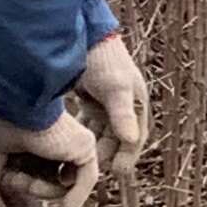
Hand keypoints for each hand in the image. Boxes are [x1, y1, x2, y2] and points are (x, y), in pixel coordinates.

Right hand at [0, 105, 101, 206]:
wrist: (21, 107)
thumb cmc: (8, 119)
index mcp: (44, 142)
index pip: (38, 174)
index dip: (23, 182)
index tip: (9, 179)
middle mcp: (62, 144)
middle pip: (52, 181)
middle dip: (32, 187)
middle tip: (15, 181)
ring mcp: (75, 145)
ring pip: (65, 182)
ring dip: (44, 190)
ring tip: (29, 183)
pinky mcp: (85, 147)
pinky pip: (87, 179)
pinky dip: (78, 195)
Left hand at [73, 32, 150, 182]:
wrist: (83, 34)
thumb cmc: (103, 58)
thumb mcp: (115, 86)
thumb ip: (121, 113)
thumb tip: (132, 139)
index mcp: (136, 104)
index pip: (135, 137)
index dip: (128, 155)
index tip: (118, 172)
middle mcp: (124, 106)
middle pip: (118, 139)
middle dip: (107, 155)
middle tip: (93, 171)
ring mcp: (106, 103)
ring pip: (102, 134)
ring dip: (93, 147)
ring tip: (79, 163)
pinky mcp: (90, 100)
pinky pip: (88, 125)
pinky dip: (82, 135)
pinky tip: (70, 144)